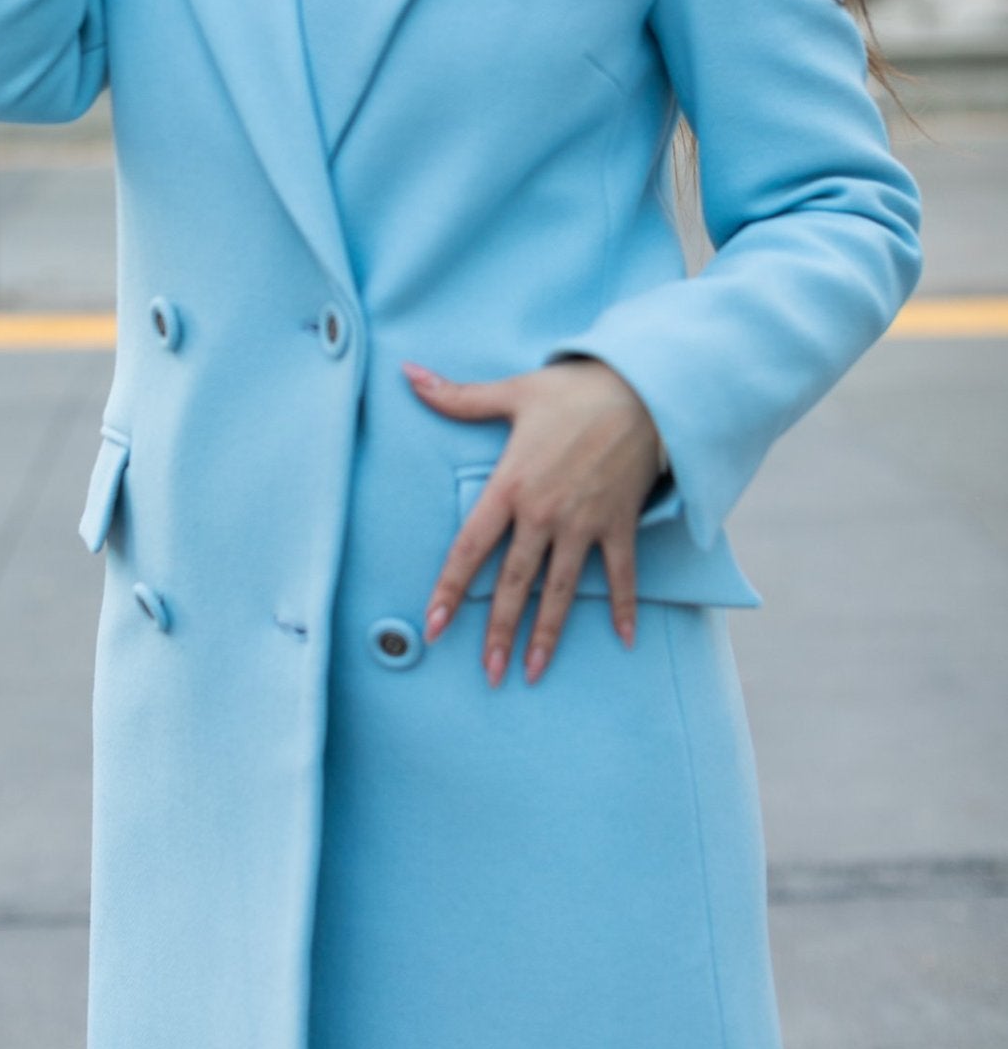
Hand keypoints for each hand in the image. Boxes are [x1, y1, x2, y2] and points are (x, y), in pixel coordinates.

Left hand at [403, 357, 663, 684]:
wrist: (641, 387)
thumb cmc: (572, 389)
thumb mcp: (512, 391)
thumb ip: (457, 396)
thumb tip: (407, 374)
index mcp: (511, 485)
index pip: (471, 547)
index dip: (450, 589)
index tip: (435, 628)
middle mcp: (544, 513)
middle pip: (514, 583)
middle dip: (498, 632)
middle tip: (488, 674)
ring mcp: (585, 523)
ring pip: (560, 590)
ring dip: (547, 635)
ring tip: (532, 673)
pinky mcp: (620, 523)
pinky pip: (621, 574)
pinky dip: (623, 606)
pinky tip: (624, 640)